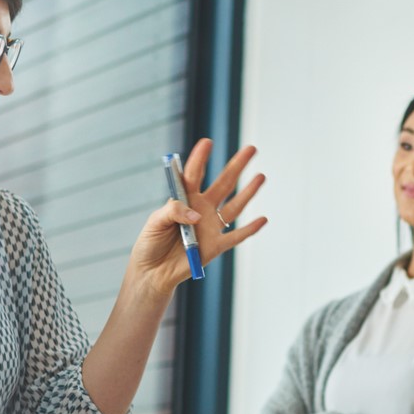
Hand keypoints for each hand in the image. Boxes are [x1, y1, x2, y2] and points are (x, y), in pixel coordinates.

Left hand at [129, 138, 267, 291]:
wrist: (153, 272)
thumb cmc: (150, 244)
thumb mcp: (154, 223)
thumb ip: (173, 212)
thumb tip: (197, 215)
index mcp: (184, 199)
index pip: (194, 174)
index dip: (200, 158)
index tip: (207, 142)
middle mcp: (201, 209)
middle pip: (223, 184)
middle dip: (237, 166)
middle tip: (251, 149)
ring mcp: (211, 227)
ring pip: (234, 206)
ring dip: (248, 192)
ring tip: (261, 176)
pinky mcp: (216, 246)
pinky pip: (236, 236)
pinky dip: (250, 229)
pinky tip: (263, 219)